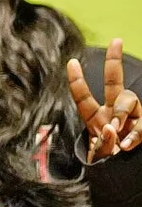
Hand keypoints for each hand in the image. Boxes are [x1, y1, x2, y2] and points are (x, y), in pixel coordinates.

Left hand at [68, 38, 139, 161]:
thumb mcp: (99, 154)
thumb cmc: (108, 156)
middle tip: (116, 41)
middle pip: (114, 82)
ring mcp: (130, 115)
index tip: (72, 61)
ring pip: (127, 99)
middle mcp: (112, 110)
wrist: (124, 166)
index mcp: (94, 116)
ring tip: (114, 129)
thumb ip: (103, 144)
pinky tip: (125, 144)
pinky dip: (134, 134)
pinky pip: (141, 122)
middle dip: (114, 60)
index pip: (83, 96)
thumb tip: (112, 129)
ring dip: (120, 113)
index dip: (77, 80)